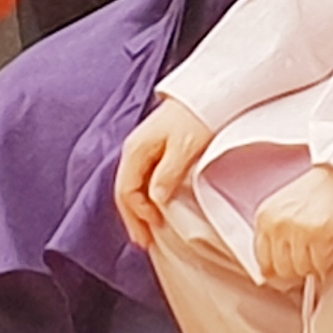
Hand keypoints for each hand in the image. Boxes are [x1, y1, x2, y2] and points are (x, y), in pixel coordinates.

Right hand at [112, 96, 218, 248]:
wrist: (208, 91)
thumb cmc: (197, 115)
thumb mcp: (184, 147)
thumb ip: (167, 174)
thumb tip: (155, 199)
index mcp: (136, 149)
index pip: (125, 190)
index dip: (137, 213)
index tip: (153, 229)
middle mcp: (135, 149)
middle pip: (125, 190)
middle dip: (133, 218)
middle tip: (144, 242)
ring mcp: (144, 148)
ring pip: (133, 186)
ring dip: (139, 209)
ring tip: (149, 230)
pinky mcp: (155, 148)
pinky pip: (144, 179)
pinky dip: (147, 197)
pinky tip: (156, 207)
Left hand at [250, 165, 332, 289]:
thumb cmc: (323, 190)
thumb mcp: (288, 208)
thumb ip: (278, 236)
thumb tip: (275, 276)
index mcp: (264, 217)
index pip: (263, 261)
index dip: (280, 272)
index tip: (293, 273)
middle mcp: (276, 223)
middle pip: (283, 270)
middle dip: (300, 269)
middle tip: (315, 256)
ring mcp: (296, 228)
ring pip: (303, 269)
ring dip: (317, 264)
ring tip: (327, 247)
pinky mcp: (319, 232)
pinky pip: (322, 264)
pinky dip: (331, 259)